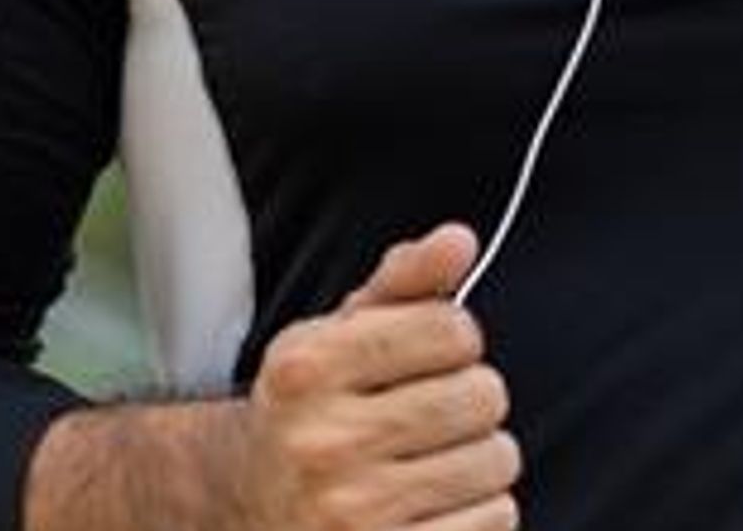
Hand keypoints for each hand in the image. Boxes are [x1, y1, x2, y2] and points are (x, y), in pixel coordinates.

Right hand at [237, 223, 518, 530]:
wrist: (245, 505)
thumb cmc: (310, 412)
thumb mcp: (336, 337)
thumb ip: (402, 282)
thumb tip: (458, 240)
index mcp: (307, 370)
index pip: (452, 329)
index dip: (454, 340)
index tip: (426, 359)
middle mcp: (322, 442)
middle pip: (482, 395)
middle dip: (472, 400)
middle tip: (432, 416)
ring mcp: (351, 512)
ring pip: (497, 460)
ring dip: (482, 459)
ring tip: (435, 462)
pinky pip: (494, 520)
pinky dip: (482, 511)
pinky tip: (437, 507)